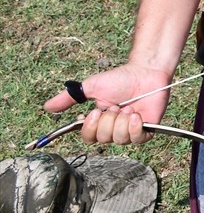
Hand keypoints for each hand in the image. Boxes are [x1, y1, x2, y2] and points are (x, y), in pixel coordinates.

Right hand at [44, 64, 172, 145]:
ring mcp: (130, 131)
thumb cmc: (120, 79)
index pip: (88, 137)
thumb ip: (69, 98)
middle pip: (102, 138)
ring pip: (118, 139)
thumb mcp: (91, 87)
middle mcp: (114, 129)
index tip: (93, 112)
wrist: (145, 73)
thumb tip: (47, 107)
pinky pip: (136, 139)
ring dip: (121, 120)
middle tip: (116, 106)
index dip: (90, 127)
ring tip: (128, 107)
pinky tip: (136, 114)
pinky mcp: (147, 131)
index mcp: (100, 122)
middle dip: (108, 120)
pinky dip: (133, 126)